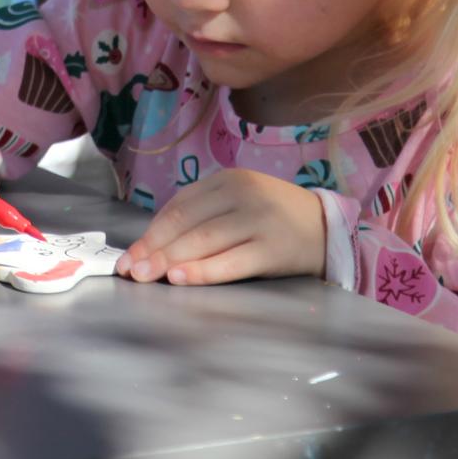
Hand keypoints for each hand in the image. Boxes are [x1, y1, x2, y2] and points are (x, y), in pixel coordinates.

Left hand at [117, 167, 325, 284]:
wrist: (328, 228)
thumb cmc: (272, 218)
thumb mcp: (238, 202)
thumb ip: (203, 213)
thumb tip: (154, 243)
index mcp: (228, 179)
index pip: (178, 207)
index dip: (150, 232)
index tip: (129, 254)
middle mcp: (242, 195)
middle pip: (186, 223)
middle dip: (153, 248)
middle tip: (129, 269)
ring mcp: (259, 220)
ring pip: (204, 241)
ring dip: (169, 260)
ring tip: (146, 275)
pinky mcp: (273, 249)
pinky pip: (231, 263)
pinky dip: (202, 271)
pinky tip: (180, 278)